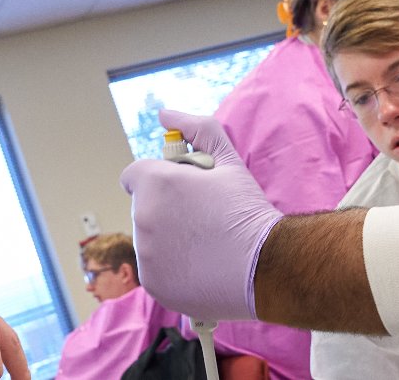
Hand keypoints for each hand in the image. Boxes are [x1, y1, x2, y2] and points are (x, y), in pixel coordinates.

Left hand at [119, 110, 283, 319]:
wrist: (264, 265)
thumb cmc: (247, 210)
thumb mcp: (228, 160)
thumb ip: (196, 129)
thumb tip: (164, 114)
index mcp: (156, 183)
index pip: (133, 175)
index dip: (156, 180)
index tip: (179, 191)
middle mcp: (142, 217)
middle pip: (142, 208)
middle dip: (164, 209)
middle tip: (201, 219)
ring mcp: (145, 254)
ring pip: (148, 240)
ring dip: (166, 239)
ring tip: (204, 245)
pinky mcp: (152, 283)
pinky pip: (155, 270)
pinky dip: (171, 269)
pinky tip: (200, 267)